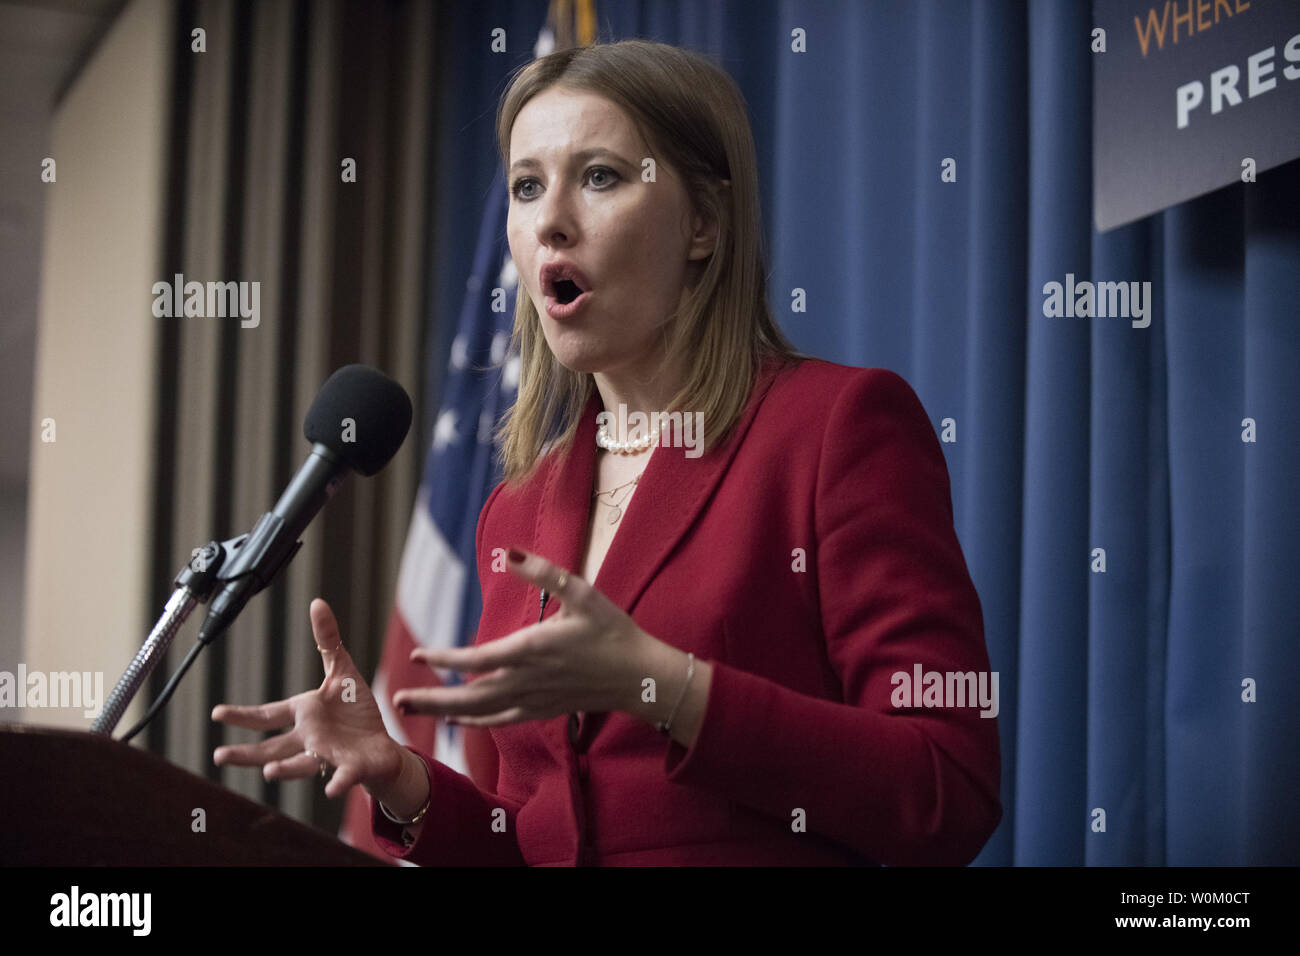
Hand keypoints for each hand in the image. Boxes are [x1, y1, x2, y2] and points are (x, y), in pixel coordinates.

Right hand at [211, 598, 406, 800]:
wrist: (380, 746)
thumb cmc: (355, 712)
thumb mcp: (342, 670)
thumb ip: (328, 640)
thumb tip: (317, 602)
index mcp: (304, 714)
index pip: (268, 715)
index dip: (243, 715)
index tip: (216, 712)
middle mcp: (310, 738)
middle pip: (273, 747)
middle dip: (247, 753)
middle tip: (220, 755)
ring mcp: (329, 755)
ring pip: (303, 764)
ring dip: (286, 769)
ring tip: (268, 773)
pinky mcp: (352, 766)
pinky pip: (343, 775)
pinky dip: (338, 782)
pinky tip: (332, 789)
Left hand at [394, 548, 652, 727]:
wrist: (640, 676)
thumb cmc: (612, 631)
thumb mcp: (582, 592)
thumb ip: (544, 572)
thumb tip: (509, 552)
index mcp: (533, 649)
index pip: (478, 659)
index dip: (445, 658)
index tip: (419, 653)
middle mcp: (528, 680)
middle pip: (469, 695)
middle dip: (431, 697)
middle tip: (397, 697)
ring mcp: (534, 700)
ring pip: (480, 712)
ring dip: (443, 711)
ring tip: (412, 707)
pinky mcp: (542, 711)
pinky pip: (500, 721)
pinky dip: (473, 720)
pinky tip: (456, 717)